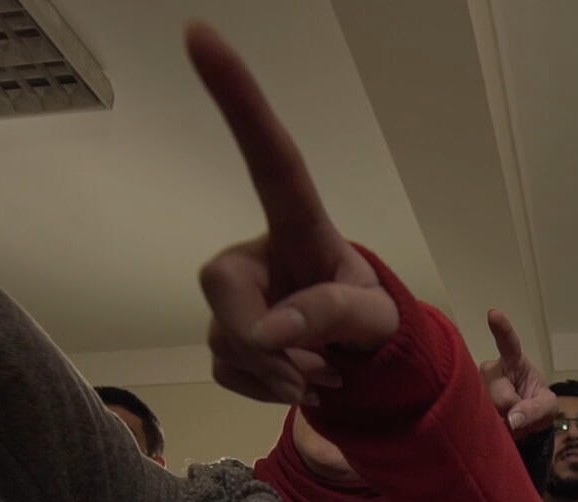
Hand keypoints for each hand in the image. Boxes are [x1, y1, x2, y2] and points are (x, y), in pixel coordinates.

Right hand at [188, 23, 399, 405]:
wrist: (366, 364)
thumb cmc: (376, 321)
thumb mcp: (376, 319)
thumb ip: (331, 315)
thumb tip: (269, 331)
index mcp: (302, 227)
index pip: (270, 158)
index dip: (237, 98)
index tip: (201, 35)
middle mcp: (258, 254)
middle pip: (220, 286)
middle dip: (260, 343)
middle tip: (311, 372)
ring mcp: (236, 297)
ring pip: (227, 342)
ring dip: (278, 375)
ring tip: (322, 373)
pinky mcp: (225, 335)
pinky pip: (227, 371)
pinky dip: (265, 390)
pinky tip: (299, 381)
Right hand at [479, 310, 556, 434]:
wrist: (523, 424)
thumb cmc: (536, 406)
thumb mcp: (548, 408)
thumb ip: (535, 411)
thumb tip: (512, 420)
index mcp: (513, 361)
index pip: (508, 343)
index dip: (501, 329)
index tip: (493, 314)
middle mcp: (490, 369)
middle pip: (499, 395)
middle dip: (513, 410)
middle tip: (519, 413)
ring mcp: (475, 386)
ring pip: (489, 410)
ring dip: (502, 422)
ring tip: (508, 420)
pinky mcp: (465, 404)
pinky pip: (478, 420)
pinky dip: (492, 429)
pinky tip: (494, 425)